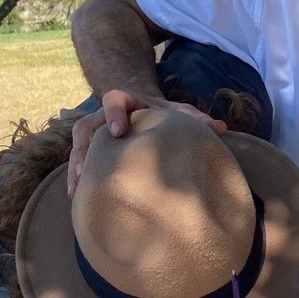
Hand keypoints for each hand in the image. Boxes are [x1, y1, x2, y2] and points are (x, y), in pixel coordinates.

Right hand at [66, 92, 225, 196]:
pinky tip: (77, 197)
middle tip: (89, 168)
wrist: (143, 109)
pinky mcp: (90, 149)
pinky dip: (76, 177)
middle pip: (86, 126)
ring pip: (78, 146)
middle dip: (86, 147)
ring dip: (76, 165)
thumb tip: (221, 128)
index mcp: (126, 102)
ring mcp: (95, 133)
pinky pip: (78, 160)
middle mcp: (104, 116)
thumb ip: (196, 119)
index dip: (113, 114)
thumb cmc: (161, 114)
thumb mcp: (176, 112)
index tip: (118, 131)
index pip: (113, 100)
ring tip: (79, 188)